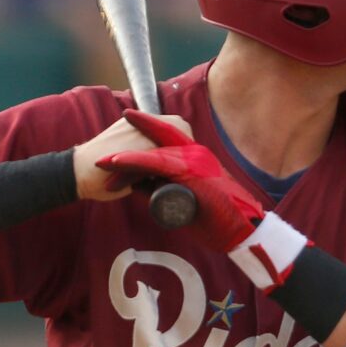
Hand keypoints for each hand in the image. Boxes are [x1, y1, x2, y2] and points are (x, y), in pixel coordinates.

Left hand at [96, 109, 264, 250]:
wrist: (242, 230)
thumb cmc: (216, 218)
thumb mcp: (185, 199)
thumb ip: (164, 188)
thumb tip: (138, 185)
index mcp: (196, 157)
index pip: (170, 133)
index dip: (149, 123)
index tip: (130, 116)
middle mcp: (196, 153)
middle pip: (160, 137)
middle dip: (135, 132)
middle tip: (115, 130)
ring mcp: (195, 162)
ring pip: (154, 152)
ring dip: (126, 156)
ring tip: (103, 161)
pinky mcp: (191, 175)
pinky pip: (158, 164)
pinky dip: (136, 162)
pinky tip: (118, 162)